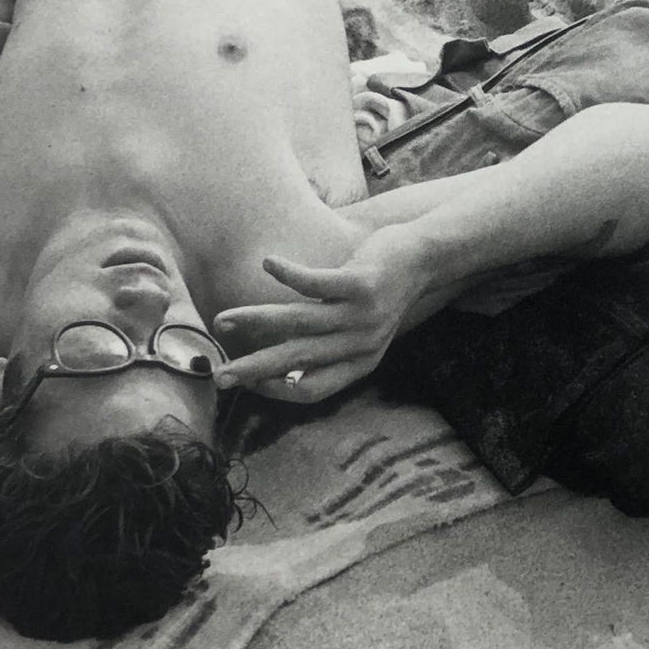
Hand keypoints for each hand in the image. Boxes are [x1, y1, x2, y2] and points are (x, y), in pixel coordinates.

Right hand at [212, 228, 427, 402]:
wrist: (429, 258)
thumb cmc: (386, 293)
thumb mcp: (365, 330)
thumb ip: (332, 347)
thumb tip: (284, 362)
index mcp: (361, 361)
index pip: (313, 389)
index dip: (277, 391)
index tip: (246, 385)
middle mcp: (361, 343)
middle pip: (298, 362)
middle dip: (254, 370)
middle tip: (220, 376)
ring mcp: (362, 314)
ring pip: (300, 322)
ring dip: (257, 321)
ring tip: (224, 320)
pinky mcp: (362, 283)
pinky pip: (316, 282)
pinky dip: (288, 274)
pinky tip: (267, 263)